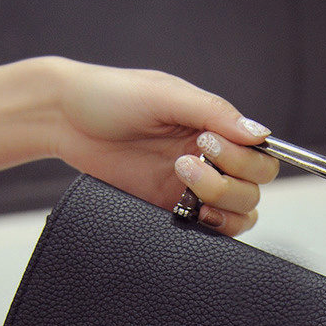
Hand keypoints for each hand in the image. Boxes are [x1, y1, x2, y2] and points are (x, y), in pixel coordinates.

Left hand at [51, 60, 279, 234]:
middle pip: (254, 188)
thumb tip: (261, 134)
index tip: (207, 143)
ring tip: (181, 180)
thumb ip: (215, 111)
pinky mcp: (168, 210)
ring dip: (219, 203)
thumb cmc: (113, 95)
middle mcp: (211, 160)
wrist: (64, 118)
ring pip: (238, 214)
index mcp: (216, 128)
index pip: (261, 156)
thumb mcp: (166, 94)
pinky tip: (184, 210)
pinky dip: (207, 228)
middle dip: (228, 180)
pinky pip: (206, 231)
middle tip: (185, 161)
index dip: (245, 158)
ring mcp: (191, 188)